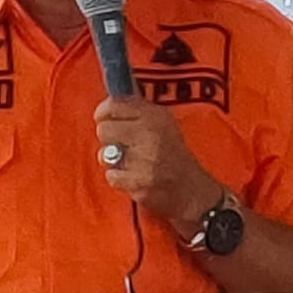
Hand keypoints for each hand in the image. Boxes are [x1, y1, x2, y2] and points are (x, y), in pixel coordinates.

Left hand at [94, 95, 221, 228]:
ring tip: (130, 163)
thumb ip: (137, 111)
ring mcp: (144, 158)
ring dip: (113, 161)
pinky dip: (119, 179)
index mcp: (155, 115)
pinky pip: (111, 176)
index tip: (103, 118)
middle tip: (122, 146)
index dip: (103, 112)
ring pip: (105, 154)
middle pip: (104, 129)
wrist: (190, 189)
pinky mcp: (139, 181)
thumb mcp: (163, 123)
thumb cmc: (172, 156)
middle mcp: (150, 133)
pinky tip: (134, 177)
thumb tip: (108, 103)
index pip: (114, 104)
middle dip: (108, 139)